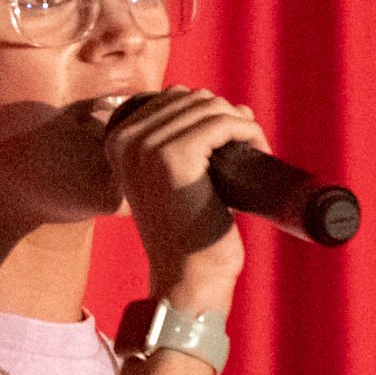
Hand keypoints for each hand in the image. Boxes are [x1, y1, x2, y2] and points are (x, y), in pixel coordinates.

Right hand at [104, 86, 270, 312]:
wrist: (186, 278)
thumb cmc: (187, 232)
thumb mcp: (172, 179)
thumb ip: (184, 141)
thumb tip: (234, 107)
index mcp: (118, 141)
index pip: (172, 96)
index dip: (208, 111)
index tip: (232, 138)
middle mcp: (126, 139)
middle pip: (192, 98)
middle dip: (226, 116)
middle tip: (247, 147)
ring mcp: (147, 146)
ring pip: (210, 107)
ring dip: (241, 124)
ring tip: (253, 152)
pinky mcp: (175, 156)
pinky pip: (223, 123)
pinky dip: (248, 131)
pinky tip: (258, 151)